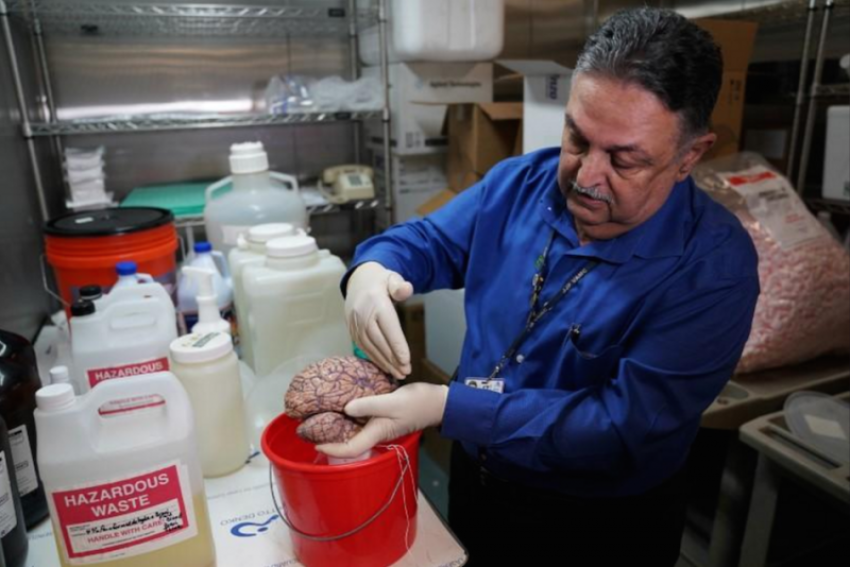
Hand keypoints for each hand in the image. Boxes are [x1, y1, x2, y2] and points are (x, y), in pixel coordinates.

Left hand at [316, 382, 448, 458]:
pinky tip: (345, 405)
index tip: (316, 442)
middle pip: (350, 443)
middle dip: (331, 439)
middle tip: (314, 428)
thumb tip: (346, 407)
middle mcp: (376, 432)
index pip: (350, 449)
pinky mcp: (383, 417)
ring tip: (324, 415)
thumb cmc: (418, 403)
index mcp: (377, 433)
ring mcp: (379, 426)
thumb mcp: (392, 402)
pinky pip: (362, 420)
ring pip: (355, 432)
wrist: (438, 402)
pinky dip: (351, 415)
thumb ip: (369, 405)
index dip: (331, 448)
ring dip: (340, 427)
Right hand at [345, 262, 413, 378]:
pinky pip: (362, 346)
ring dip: (384, 362)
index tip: (406, 360)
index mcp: (376, 301)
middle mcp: (363, 314)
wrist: (358, 281)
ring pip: (370, 346)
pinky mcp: (351, 329)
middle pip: (379, 340)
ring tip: (397, 373)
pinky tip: (384, 366)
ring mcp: (355, 322)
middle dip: (392, 358)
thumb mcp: (393, 278)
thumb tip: (406, 289)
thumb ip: (400, 286)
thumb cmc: (381, 281)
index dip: (397, 345)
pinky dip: (373, 358)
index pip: (388, 326)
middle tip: (405, 372)